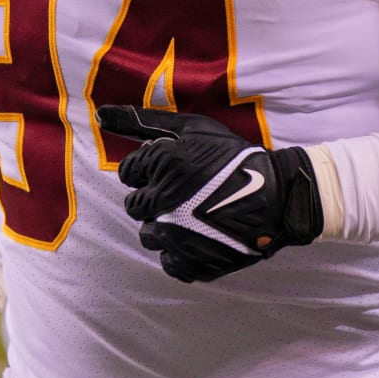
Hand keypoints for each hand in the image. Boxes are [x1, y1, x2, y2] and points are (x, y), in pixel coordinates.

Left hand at [96, 105, 322, 283]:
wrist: (277, 197)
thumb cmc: (233, 157)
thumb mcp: (191, 129)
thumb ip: (142, 121)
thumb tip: (100, 114)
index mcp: (163, 165)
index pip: (128, 173)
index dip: (149, 170)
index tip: (171, 171)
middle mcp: (164, 201)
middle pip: (135, 205)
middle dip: (154, 197)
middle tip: (183, 193)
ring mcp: (177, 235)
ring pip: (148, 235)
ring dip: (164, 225)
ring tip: (192, 215)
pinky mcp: (191, 263)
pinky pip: (168, 262)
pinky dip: (179, 251)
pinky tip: (199, 237)